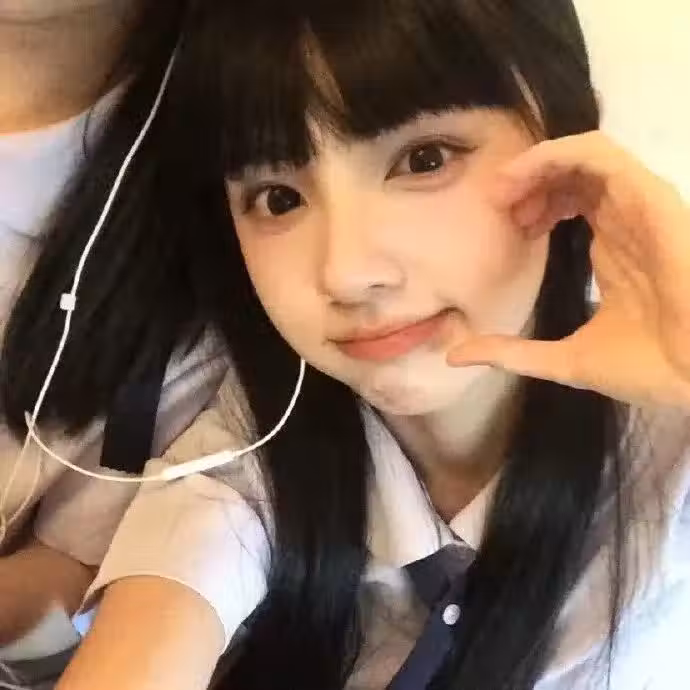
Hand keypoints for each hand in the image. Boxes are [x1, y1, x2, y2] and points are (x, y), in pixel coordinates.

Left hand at [447, 131, 689, 408]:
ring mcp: (637, 209)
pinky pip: (604, 156)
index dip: (532, 202)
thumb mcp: (565, 360)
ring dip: (538, 164)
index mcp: (613, 249)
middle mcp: (624, 223)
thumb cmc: (650, 368)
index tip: (503, 222)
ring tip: (506, 188)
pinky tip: (529, 173)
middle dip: (529, 181)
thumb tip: (455, 355)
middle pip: (573, 175)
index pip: (571, 202)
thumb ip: (511, 353)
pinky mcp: (650, 201)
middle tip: (498, 203)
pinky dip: (560, 154)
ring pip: (585, 156)